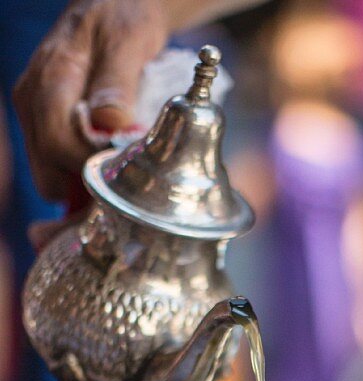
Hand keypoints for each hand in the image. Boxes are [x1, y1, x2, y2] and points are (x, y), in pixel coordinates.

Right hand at [13, 0, 168, 201]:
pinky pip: (56, 166)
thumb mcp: (128, 40)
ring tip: (114, 162)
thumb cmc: (124, 17)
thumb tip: (109, 124)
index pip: (57, 144)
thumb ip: (116, 83)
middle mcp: (32, 101)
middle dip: (84, 181)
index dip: (89, 165)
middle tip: (120, 172)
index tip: (121, 165)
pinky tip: (104, 158)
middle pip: (47, 170)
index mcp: (50, 79)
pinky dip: (80, 172)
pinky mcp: (44, 125)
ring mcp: (35, 115)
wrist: (115, 5)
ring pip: (49, 174)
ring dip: (82, 179)